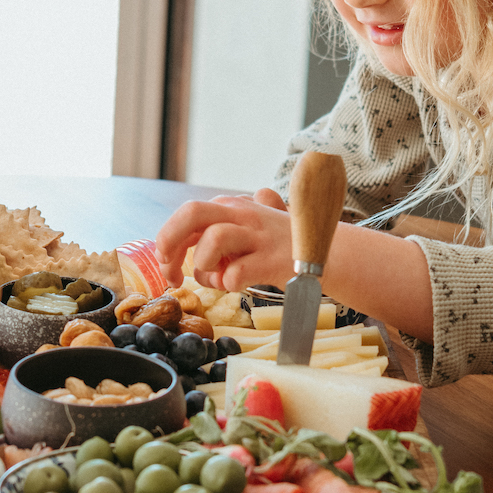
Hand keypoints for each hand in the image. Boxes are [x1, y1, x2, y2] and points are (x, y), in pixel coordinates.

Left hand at [155, 189, 291, 290]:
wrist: (327, 253)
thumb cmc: (280, 245)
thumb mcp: (248, 228)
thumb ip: (215, 232)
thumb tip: (176, 249)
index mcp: (232, 207)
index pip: (186, 215)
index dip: (167, 240)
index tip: (166, 265)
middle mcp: (243, 214)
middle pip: (192, 214)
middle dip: (170, 242)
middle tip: (172, 272)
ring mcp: (259, 236)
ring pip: (214, 239)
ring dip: (205, 267)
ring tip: (218, 279)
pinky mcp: (273, 259)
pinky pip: (236, 273)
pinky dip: (229, 285)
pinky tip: (238, 285)